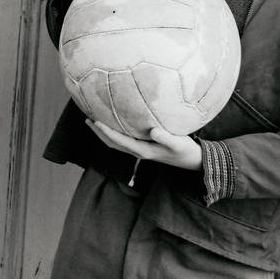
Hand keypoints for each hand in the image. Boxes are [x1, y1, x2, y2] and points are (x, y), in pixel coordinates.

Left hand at [87, 119, 203, 171]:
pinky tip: (113, 122)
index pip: (119, 141)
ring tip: (94, 120)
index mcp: (143, 151)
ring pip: (116, 142)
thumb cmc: (186, 150)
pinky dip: (114, 132)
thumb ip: (166, 137)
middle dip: (98, 132)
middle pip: (112, 143)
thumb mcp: (178, 143)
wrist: (193, 160)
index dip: (106, 131)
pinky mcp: (144, 147)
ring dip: (103, 133)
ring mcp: (140, 150)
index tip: (95, 121)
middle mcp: (138, 151)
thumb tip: (152, 131)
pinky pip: (124, 140)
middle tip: (86, 119)